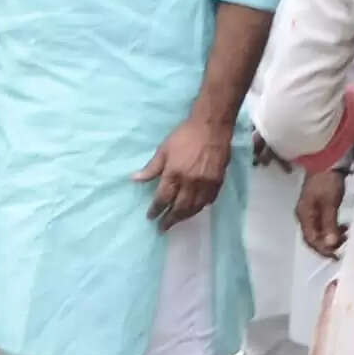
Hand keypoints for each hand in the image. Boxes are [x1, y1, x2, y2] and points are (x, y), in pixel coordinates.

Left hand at [135, 114, 233, 228]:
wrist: (212, 127)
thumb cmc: (184, 136)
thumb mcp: (163, 150)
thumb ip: (151, 168)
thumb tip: (135, 179)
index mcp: (174, 174)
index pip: (163, 199)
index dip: (156, 210)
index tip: (151, 217)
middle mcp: (190, 183)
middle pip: (179, 208)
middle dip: (170, 220)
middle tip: (163, 227)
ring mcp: (206, 184)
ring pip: (195, 207)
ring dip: (185, 217)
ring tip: (177, 221)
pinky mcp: (218, 181)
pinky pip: (209, 201)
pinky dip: (200, 207)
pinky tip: (195, 208)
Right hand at [295, 160, 348, 260]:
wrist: (327, 161)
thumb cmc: (327, 182)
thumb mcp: (329, 204)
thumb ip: (329, 224)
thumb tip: (330, 244)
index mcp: (304, 215)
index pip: (311, 239)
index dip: (323, 249)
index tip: (337, 254)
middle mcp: (304, 216)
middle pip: (313, 238)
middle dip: (328, 245)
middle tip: (344, 246)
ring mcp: (310, 212)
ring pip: (319, 232)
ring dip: (332, 237)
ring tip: (347, 235)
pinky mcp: (317, 208)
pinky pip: (323, 224)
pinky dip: (333, 229)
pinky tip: (343, 228)